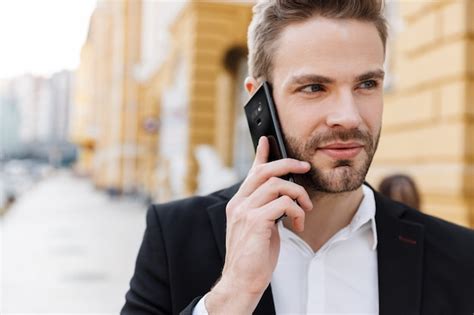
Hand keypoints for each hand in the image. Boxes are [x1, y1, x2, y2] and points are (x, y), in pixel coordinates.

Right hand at [206, 136, 312, 313]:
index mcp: (238, 203)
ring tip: (305, 209)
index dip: (261, 155)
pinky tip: (298, 225)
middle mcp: (239, 203)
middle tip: (304, 168)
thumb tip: (283, 197)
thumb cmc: (253, 256)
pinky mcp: (255, 221)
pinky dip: (297, 212)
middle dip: (288, 164)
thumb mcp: (260, 227)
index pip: (251, 172)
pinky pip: (283, 204)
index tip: (268, 140)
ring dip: (298, 195)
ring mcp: (245, 211)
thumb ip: (266, 208)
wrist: (242, 280)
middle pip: (265, 171)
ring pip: (277, 185)